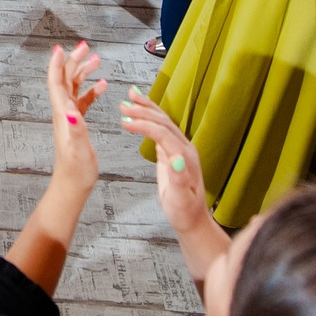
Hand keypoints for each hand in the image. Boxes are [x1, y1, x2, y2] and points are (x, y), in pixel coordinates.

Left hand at [44, 42, 108, 195]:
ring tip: (96, 59)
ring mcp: (70, 117)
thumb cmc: (75, 169)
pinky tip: (102, 86)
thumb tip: (70, 109)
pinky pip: (84, 101)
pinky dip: (92, 91)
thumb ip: (75, 127)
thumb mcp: (77, 147)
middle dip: (74, 61)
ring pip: (75, 87)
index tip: (60, 48)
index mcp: (62, 114)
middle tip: (85, 46)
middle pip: (66, 80)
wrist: (73, 184)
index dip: (57, 64)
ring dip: (84, 72)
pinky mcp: (78, 124)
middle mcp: (64, 112)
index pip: (56, 83)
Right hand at [117, 89, 210, 234]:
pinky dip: (149, 117)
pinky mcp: (173, 152)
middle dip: (143, 111)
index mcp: (186, 157)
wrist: (192, 219)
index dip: (144, 125)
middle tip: (123, 105)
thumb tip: (176, 158)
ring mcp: (180, 148)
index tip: (125, 121)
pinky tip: (140, 110)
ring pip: (163, 122)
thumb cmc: (185, 212)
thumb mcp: (180, 199)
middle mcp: (185, 148)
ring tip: (130, 96)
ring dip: (147, 108)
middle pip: (163, 122)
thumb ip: (179, 178)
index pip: (163, 133)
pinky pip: (161, 129)